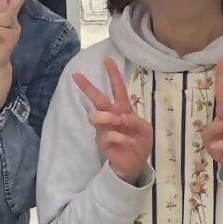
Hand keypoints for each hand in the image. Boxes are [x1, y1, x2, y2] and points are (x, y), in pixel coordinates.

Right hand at [73, 59, 153, 184]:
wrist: (135, 163)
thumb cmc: (140, 142)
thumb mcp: (146, 130)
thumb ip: (137, 121)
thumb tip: (123, 116)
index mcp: (123, 109)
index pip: (118, 89)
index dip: (113, 74)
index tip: (107, 59)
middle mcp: (111, 116)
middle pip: (97, 99)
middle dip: (87, 87)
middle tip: (76, 76)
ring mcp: (104, 129)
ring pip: (96, 116)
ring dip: (107, 117)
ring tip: (119, 122)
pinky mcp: (103, 142)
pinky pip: (107, 135)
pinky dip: (120, 137)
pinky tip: (127, 142)